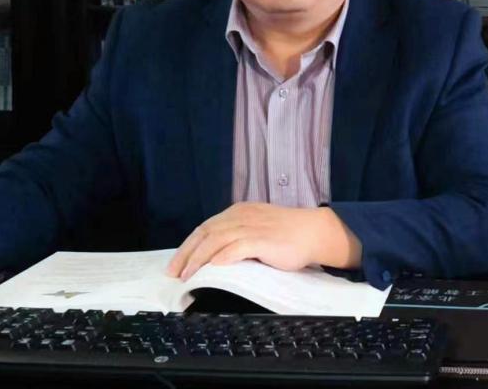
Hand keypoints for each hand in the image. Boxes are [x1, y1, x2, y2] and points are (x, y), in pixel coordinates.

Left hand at [165, 203, 361, 280]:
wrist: (313, 231)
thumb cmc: (287, 234)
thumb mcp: (256, 229)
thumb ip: (237, 237)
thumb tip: (214, 257)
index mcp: (237, 212)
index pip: (205, 228)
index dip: (188, 246)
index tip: (176, 264)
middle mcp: (240, 216)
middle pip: (205, 233)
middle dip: (187, 254)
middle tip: (174, 273)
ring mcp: (251, 226)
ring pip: (216, 240)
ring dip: (199, 258)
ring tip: (189, 275)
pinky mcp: (263, 239)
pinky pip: (237, 247)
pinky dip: (223, 257)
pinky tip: (214, 267)